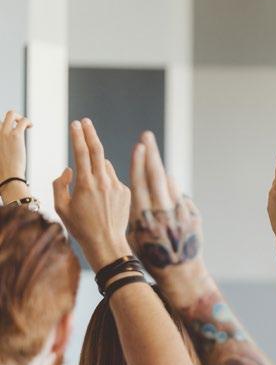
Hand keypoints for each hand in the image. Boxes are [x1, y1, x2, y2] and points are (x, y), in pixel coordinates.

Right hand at [0, 111, 32, 202]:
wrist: (8, 177)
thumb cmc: (2, 171)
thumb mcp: (0, 156)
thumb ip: (1, 147)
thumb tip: (4, 149)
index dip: (3, 129)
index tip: (9, 135)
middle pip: (1, 119)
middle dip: (11, 120)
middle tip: (18, 128)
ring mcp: (3, 133)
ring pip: (11, 114)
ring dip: (19, 118)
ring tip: (25, 126)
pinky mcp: (16, 135)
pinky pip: (23, 121)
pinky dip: (27, 121)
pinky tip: (31, 127)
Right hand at [53, 119, 130, 271]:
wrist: (106, 243)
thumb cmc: (80, 227)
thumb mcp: (61, 207)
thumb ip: (60, 184)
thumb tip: (69, 169)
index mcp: (86, 184)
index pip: (82, 153)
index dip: (78, 136)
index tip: (76, 124)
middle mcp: (103, 182)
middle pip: (98, 150)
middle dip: (90, 133)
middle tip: (86, 122)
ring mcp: (117, 186)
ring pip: (106, 167)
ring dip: (97, 168)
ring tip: (91, 189)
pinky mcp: (126, 191)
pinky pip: (113, 179)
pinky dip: (106, 181)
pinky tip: (103, 200)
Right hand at [126, 131, 207, 306]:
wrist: (179, 275)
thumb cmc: (151, 257)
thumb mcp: (136, 236)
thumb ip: (137, 211)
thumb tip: (144, 187)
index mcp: (143, 219)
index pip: (140, 183)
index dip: (138, 163)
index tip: (138, 146)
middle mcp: (161, 213)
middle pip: (156, 176)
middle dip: (151, 154)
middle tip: (146, 136)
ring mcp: (179, 214)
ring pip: (169, 184)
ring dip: (161, 171)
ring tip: (153, 161)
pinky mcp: (193, 216)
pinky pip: (180, 197)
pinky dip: (172, 192)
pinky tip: (165, 192)